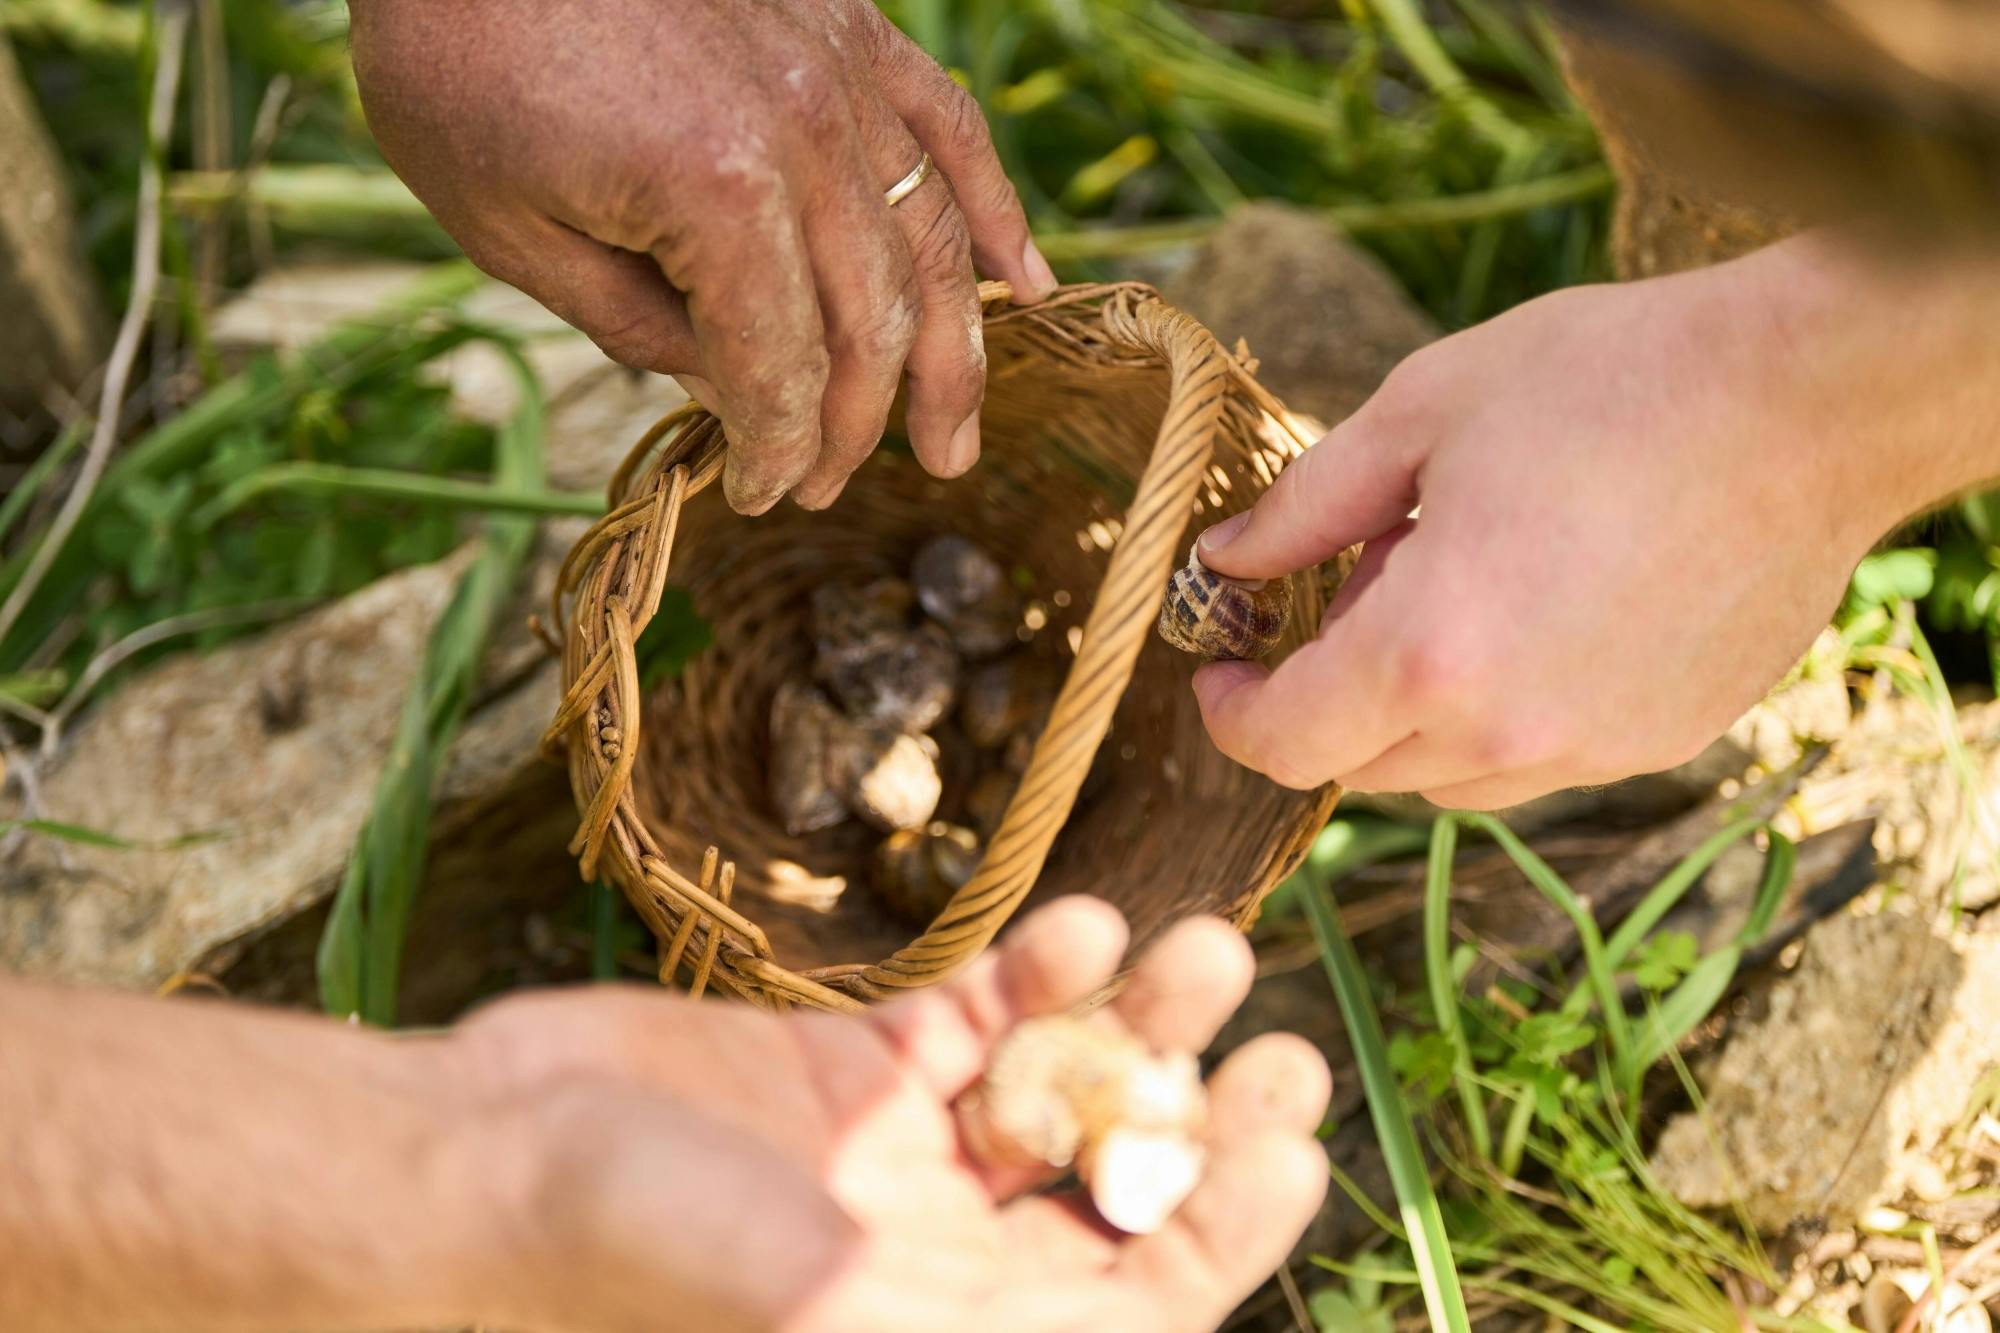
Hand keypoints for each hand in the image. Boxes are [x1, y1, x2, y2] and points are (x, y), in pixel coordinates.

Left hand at [349, 0, 1057, 513]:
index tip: (759, 496)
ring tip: (955, 440)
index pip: (781, 367)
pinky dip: (993, 210)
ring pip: (932, 240)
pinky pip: (948, 128)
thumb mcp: (509, 231)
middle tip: (829, 485)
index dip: (778, 450)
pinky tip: (1026, 284)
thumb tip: (727, 393)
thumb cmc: (459, 58)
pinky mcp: (849, 26)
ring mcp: (838, 72)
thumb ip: (634, 327)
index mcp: (716, 194)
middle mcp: (803, 134)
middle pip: (871, 321)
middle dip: (855, 425)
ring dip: (954, 355)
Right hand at [449, 898, 1330, 1332]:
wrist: (470, 1166)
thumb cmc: (606, 1254)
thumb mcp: (770, 1292)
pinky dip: (1035, 975)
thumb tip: (1081, 1314)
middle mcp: (943, 1263)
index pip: (1134, 1306)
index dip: (1225, 1235)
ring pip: (1060, 1095)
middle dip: (1204, 1122)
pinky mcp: (847, 1077)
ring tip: (1206, 949)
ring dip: (1136, 1027)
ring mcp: (898, 1164)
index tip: (1288, 1148)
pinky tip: (1082, 927)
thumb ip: (879, 1292)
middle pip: (1118, 1194)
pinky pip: (972, 1023)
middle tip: (1280, 1049)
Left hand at [1191, 234, 1999, 808]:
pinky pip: (1542, 760)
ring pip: (1450, 776)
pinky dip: (1502, 713)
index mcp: (1429, 653)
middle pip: (1361, 766)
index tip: (1223, 666)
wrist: (1810, 397)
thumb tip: (1226, 562)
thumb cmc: (1609, 381)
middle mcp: (1510, 730)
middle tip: (1365, 574)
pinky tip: (1537, 609)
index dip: (1233, 714)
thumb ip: (1306, 507)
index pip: (1285, 745)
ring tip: (1460, 580)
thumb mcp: (1421, 410)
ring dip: (1415, 711)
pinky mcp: (1663, 740)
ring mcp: (1597, 747)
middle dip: (1328, 692)